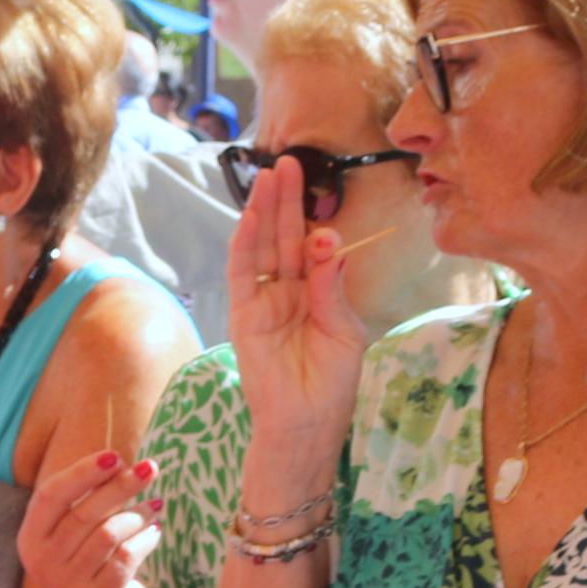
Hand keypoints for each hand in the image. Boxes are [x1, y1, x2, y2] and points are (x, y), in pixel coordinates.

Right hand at [17, 450, 161, 587]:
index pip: (51, 495)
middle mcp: (41, 562)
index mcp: (31, 536)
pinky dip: (145, 539)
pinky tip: (154, 532)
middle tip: (150, 468)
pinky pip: (126, 557)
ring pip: (108, 534)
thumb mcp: (76, 528)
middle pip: (84, 513)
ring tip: (154, 506)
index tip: (115, 456)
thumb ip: (87, 497)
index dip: (83, 472)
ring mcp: (66, 584)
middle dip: (121, 486)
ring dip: (137, 515)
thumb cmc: (90, 557)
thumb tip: (118, 463)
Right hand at [226, 156, 373, 467]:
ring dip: (264, 212)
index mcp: (318, 294)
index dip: (312, 216)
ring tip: (269, 176)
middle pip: (284, 238)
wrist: (306, 425)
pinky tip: (251, 217)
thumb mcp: (344, 331)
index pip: (312, 246)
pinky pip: (242, 274)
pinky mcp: (244, 316)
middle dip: (286, 201)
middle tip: (288, 161)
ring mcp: (264, 303)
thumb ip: (333, 287)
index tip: (317, 184)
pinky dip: (245, 245)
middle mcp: (289, 293)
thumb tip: (328, 239)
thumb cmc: (332, 385)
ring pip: (262, 248)